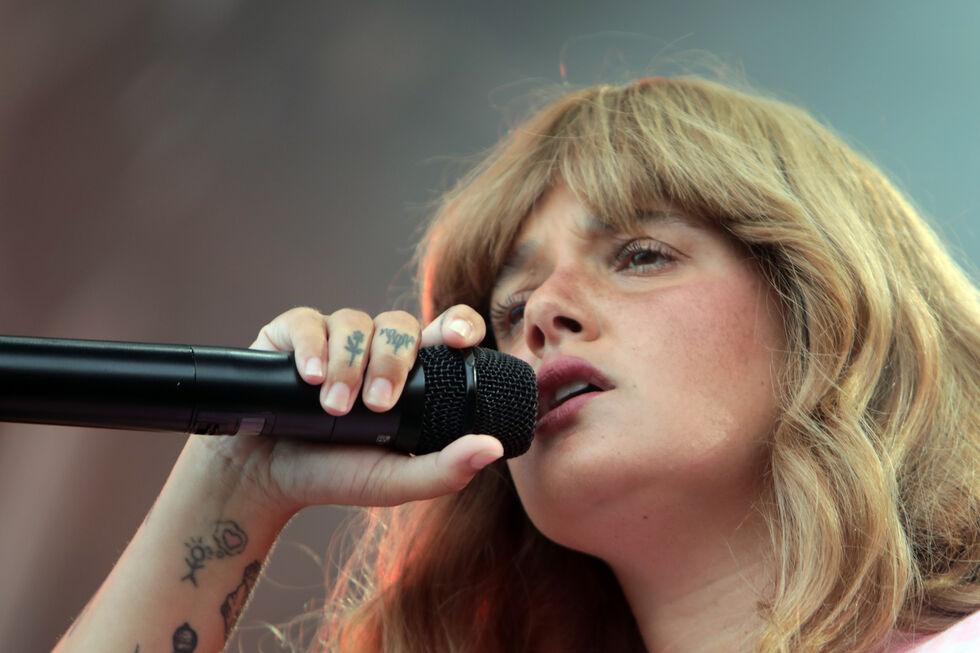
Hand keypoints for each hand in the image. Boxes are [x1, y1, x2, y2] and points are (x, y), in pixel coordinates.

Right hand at [185, 305, 501, 516]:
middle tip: (377, 405)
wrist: (268, 479)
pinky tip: (310, 377)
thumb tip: (495, 448)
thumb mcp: (395, 481)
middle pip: (399, 324)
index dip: (458, 324)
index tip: (460, 339)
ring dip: (349, 365)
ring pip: (355, 322)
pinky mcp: (290, 334)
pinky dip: (312, 348)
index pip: (445, 330)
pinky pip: (309, 322)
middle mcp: (375, 346)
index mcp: (411, 372)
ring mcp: (333, 337)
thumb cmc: (337, 475)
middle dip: (392, 361)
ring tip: (335, 409)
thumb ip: (446, 469)